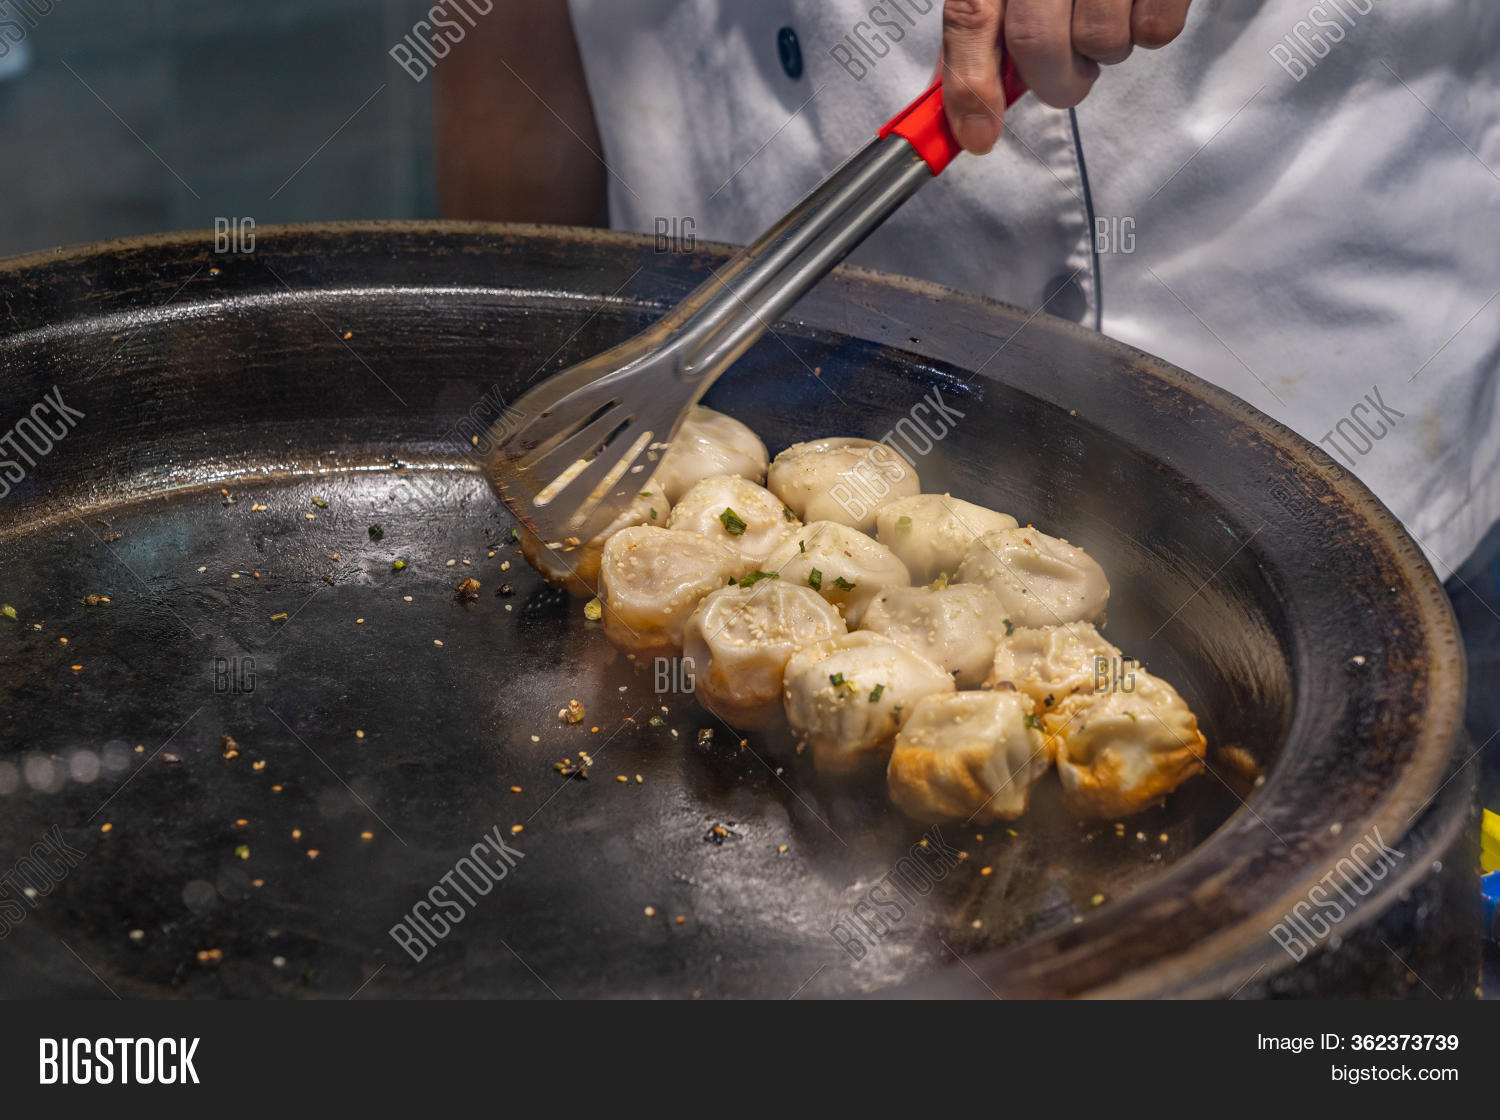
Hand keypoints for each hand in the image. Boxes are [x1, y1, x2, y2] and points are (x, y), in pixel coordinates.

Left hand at [941, 0, 1191, 153]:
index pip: (970, 16)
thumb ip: (981, 36)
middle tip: (1067, 73)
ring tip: (1106, 17)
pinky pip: (1154, 30)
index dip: (970, 84)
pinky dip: (1146, 31)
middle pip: (1036, 41)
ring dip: (1104, 52)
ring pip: (1100, 41)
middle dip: (1052, 80)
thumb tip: (966, 113)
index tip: (978, 136)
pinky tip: (1136, 3)